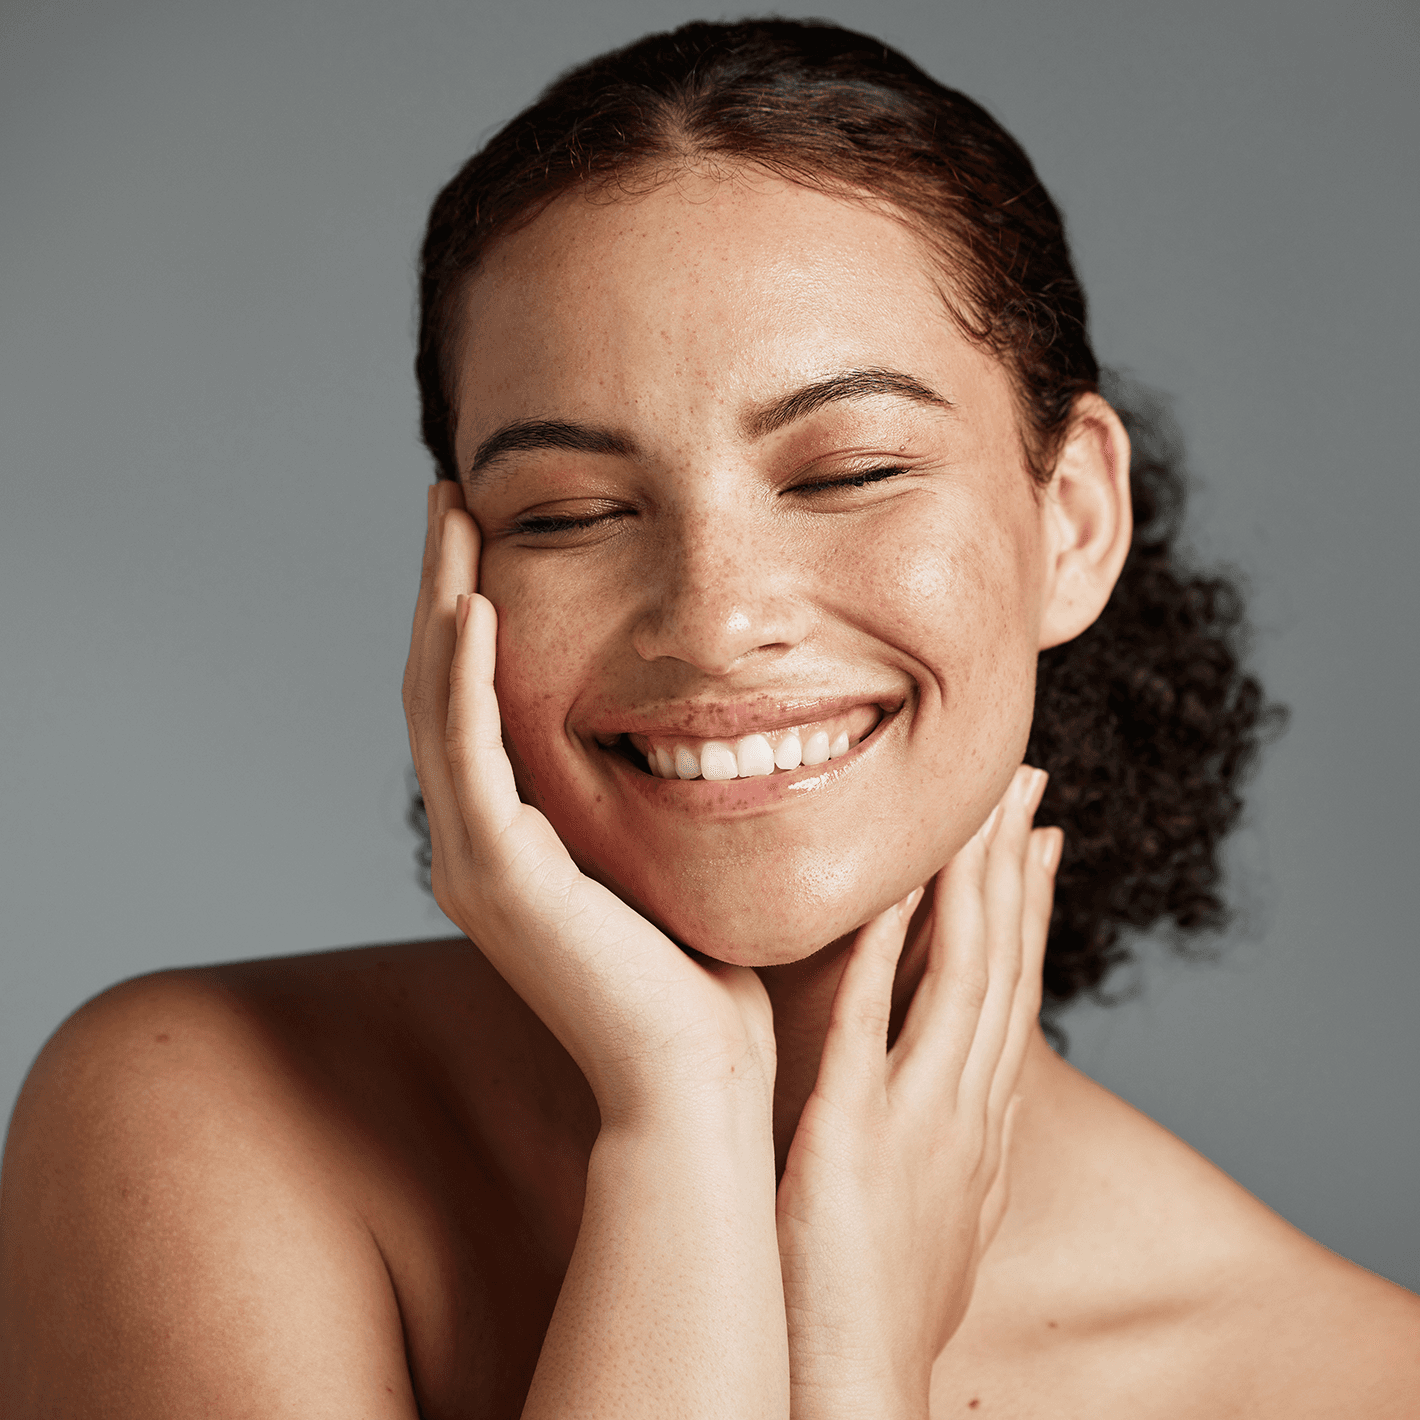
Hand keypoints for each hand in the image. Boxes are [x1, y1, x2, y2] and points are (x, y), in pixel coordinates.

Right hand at [402, 482, 775, 1127]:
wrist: (695, 1080)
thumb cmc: (703, 976)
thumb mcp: (671, 856)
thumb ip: (658, 790)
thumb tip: (705, 721)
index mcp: (512, 839)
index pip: (476, 701)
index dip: (474, 612)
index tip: (493, 532)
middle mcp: (475, 843)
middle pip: (441, 686)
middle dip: (445, 585)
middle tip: (453, 496)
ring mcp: (476, 861)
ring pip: (437, 705)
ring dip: (442, 604)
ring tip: (453, 515)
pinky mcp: (498, 878)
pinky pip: (468, 755)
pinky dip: (465, 677)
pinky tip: (476, 604)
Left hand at [774, 765, 1059, 1419]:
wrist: (860, 1387)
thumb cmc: (880, 1299)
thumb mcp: (939, 1206)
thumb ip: (947, 1135)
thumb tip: (957, 1095)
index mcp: (981, 1120)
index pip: (1014, 992)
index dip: (1029, 910)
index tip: (1036, 838)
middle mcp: (967, 1108)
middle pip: (1003, 964)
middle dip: (1015, 870)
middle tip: (1024, 787)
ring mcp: (921, 1117)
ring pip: (961, 976)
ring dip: (971, 886)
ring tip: (978, 808)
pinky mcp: (856, 1133)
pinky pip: (873, 1023)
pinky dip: (881, 951)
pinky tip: (885, 890)